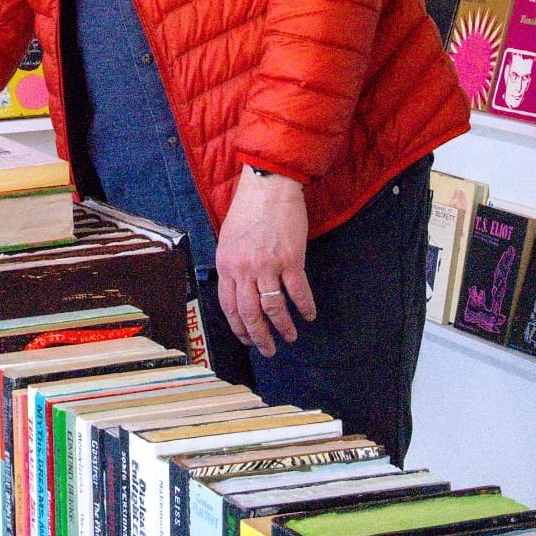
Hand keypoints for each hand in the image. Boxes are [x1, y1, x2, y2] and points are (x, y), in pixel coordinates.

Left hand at [215, 168, 316, 357]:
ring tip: (290, 336)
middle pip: (250, 313)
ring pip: (273, 308)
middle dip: (259, 337)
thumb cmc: (248, 209)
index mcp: (226, 264)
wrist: (269, 186)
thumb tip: (239, 289)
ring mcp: (267, 265)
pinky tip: (309, 315)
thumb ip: (232, 265)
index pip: (228, 306)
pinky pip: (298, 292)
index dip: (238, 327)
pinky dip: (305, 307)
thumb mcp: (228, 239)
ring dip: (283, 327)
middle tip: (269, 350)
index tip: (246, 339)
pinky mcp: (291, 260)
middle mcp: (244, 269)